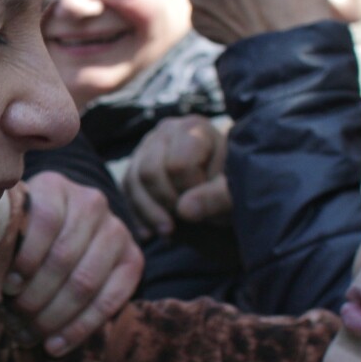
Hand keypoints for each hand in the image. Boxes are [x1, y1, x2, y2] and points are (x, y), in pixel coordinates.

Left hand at [3, 172, 142, 355]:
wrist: (70, 230)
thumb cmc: (24, 234)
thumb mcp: (11, 223)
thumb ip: (0, 237)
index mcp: (56, 187)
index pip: (46, 221)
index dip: (26, 259)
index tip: (8, 289)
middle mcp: (92, 202)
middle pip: (64, 257)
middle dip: (37, 296)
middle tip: (16, 321)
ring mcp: (117, 229)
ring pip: (85, 281)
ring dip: (54, 316)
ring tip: (31, 336)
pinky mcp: (133, 258)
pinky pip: (110, 300)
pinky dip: (79, 328)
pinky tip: (55, 346)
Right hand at [121, 115, 231, 235]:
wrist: (225, 188)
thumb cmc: (233, 186)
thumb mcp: (234, 193)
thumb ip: (216, 198)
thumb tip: (183, 210)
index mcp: (195, 129)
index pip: (178, 165)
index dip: (190, 191)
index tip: (207, 201)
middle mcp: (166, 131)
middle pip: (149, 171)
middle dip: (167, 203)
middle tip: (187, 220)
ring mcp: (147, 146)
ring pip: (133, 181)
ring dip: (150, 213)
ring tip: (170, 231)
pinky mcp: (137, 165)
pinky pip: (126, 190)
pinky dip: (137, 215)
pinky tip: (152, 232)